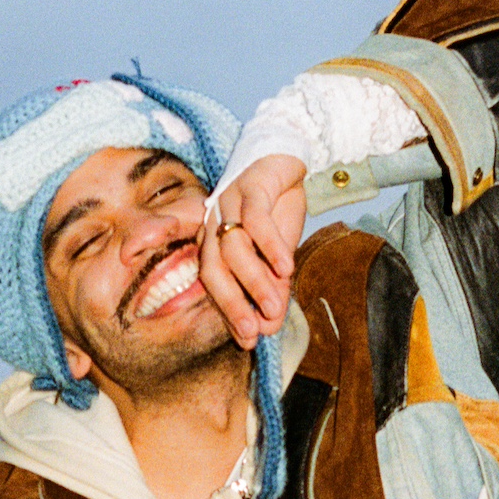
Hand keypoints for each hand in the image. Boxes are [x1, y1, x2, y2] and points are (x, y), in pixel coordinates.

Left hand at [198, 154, 307, 349]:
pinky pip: (255, 220)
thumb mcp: (276, 255)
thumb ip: (272, 288)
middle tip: (253, 333)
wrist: (285, 157)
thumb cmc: (276, 209)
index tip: (249, 341)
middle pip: (213, 270)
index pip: (213, 284)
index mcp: (212, 243)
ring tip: (274, 306)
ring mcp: (227, 203)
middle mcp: (212, 224)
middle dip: (232, 305)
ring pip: (233, 248)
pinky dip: (270, 247)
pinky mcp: (249, 186)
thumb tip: (271, 326)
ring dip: (254, 281)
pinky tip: (286, 267)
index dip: (229, 313)